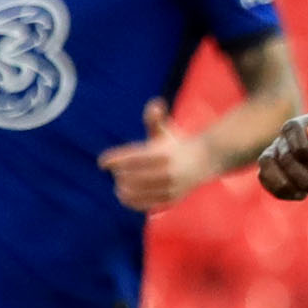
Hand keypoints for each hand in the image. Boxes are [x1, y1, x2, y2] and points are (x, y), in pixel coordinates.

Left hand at [98, 97, 218, 212]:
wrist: (205, 161)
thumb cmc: (177, 144)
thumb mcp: (166, 131)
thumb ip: (154, 120)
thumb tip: (154, 104)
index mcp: (164, 153)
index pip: (134, 157)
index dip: (115, 160)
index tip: (102, 163)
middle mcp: (168, 171)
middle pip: (134, 175)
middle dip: (120, 175)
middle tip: (115, 173)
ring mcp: (171, 186)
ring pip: (140, 191)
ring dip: (125, 190)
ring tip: (118, 187)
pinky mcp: (173, 198)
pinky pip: (149, 204)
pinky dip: (134, 202)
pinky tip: (124, 198)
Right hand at [257, 112, 307, 201]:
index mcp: (304, 123)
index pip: (292, 130)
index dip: (302, 148)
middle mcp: (285, 137)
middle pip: (285, 158)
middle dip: (305, 179)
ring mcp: (275, 153)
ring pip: (267, 169)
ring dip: (287, 187)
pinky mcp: (271, 169)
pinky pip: (265, 181)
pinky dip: (281, 192)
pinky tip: (302, 195)